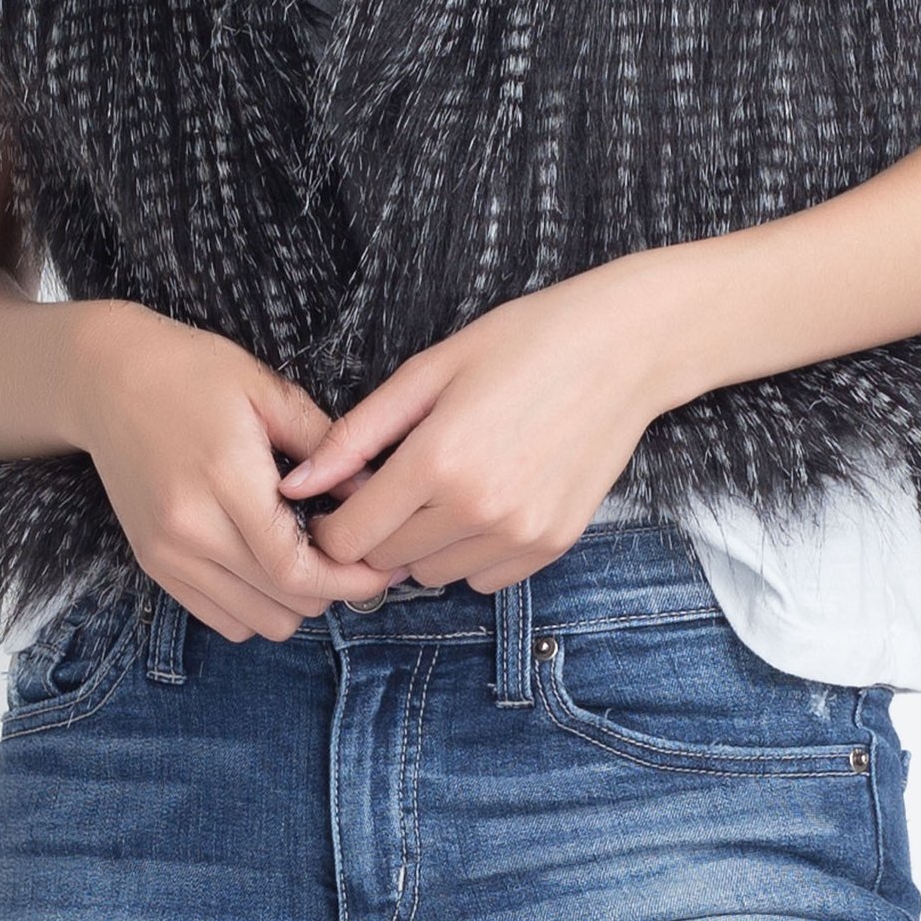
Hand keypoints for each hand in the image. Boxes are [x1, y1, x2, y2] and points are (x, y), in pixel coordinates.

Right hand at [59, 302, 399, 641]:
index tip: (381, 569)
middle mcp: (190, 529)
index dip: (348, 580)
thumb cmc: (189, 372)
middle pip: (281, 603)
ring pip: (253, 623)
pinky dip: (255, 606)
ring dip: (292, 602)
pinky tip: (268, 563)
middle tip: (352, 554)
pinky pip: (218, 619)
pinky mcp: (153, 564)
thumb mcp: (265, 389)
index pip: (295, 568)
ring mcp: (166, 553)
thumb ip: (325, 443)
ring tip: (308, 556)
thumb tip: (373, 490)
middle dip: (331, 588)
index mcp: (225, 479)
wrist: (104, 378)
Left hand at [273, 263, 671, 593]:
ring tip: (445, 483)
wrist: (622, 349)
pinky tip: (485, 498)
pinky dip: (469, 551)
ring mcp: (520, 533)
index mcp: (437, 460)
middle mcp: (478, 509)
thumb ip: (357, 434)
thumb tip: (297, 483)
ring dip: (423, 542)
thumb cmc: (522, 343)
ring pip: (432, 574)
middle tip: (395, 480)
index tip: (339, 498)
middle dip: (375, 528)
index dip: (331, 522)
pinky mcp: (552, 545)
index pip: (349, 538)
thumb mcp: (429, 371)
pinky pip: (482, 577)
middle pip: (386, 560)